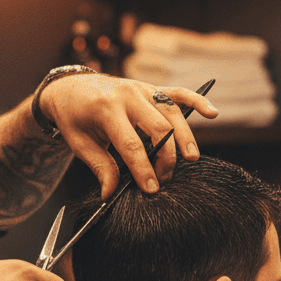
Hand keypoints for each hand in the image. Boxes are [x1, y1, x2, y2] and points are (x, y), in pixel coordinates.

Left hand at [39, 74, 217, 197]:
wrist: (68, 86)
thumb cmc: (73, 116)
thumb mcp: (79, 142)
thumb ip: (100, 166)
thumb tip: (110, 194)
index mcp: (106, 108)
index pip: (131, 144)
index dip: (144, 169)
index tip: (151, 189)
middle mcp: (128, 95)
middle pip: (158, 129)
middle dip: (165, 158)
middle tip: (164, 180)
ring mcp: (141, 88)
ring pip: (172, 112)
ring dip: (185, 137)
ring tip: (191, 159)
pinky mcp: (150, 88)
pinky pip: (177, 92)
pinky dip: (196, 100)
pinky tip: (212, 113)